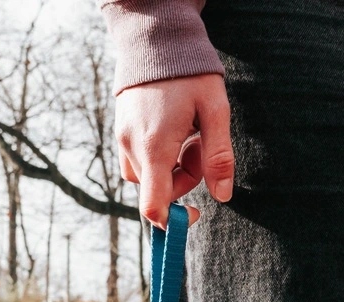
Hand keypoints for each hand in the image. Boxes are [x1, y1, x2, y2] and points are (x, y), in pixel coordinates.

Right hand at [116, 73, 233, 229]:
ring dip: (172, 167)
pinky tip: (173, 130)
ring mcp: (122, 138)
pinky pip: (138, 159)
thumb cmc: (190, 73)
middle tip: (200, 145)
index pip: (153, 205)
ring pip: (148, 176)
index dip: (174, 220)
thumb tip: (223, 196)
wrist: (157, 39)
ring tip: (188, 134)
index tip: (196, 213)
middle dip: (184, 178)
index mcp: (155, 146)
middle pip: (158, 189)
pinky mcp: (121, 130)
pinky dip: (159, 156)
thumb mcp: (215, 111)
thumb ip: (219, 156)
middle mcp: (131, 147)